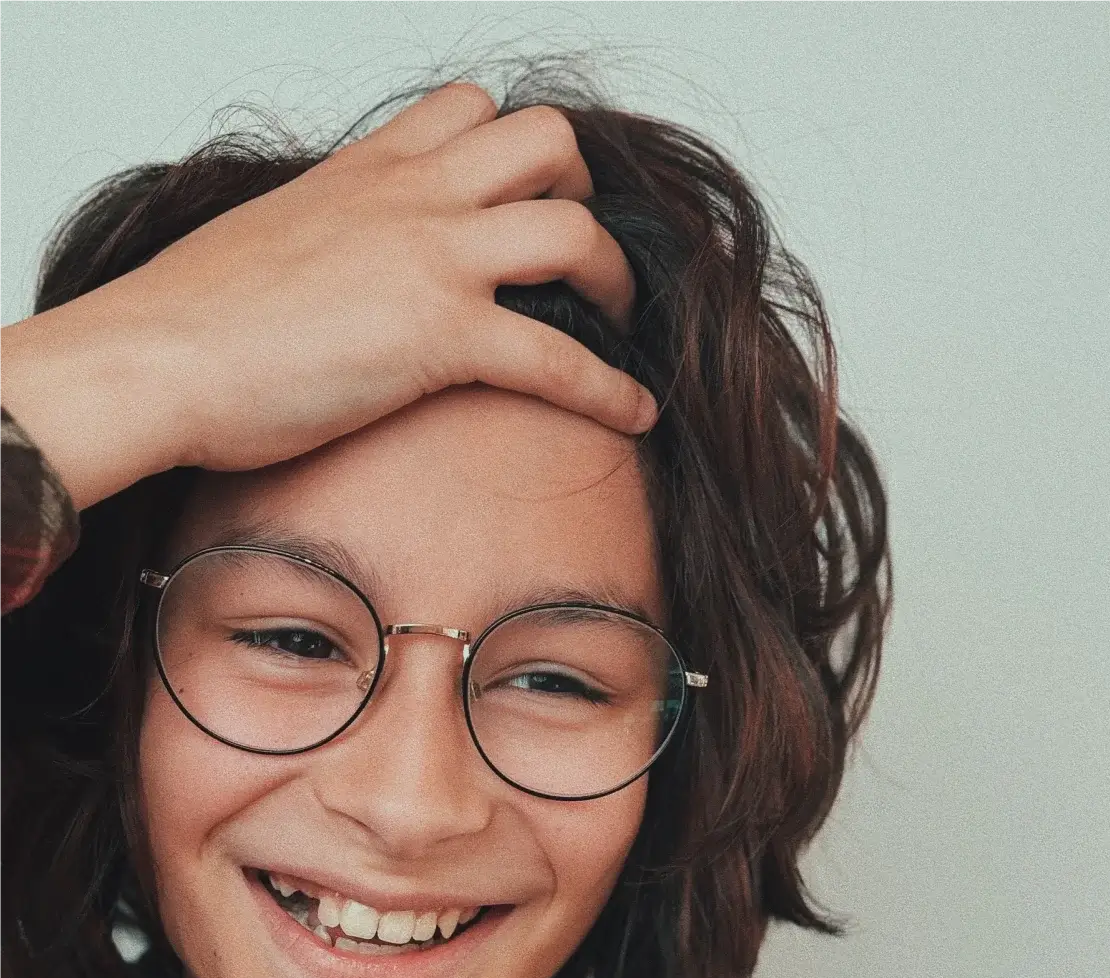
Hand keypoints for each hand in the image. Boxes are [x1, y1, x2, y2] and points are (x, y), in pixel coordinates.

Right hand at [0, 84, 654, 507]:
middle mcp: (409, 198)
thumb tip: (338, 274)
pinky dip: (610, 388)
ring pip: (574, 232)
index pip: (467, 110)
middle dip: (581, 197)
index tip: (526, 202)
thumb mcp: (269, 242)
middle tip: (575, 259)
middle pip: (546, 144)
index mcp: (365, 172)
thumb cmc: (192, 320)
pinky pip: (559, 356)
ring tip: (617, 323)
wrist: (152, 358)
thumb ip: (325, 238)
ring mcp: (430, 261)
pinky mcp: (439, 337)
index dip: (514, 153)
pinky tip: (635, 414)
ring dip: (615, 280)